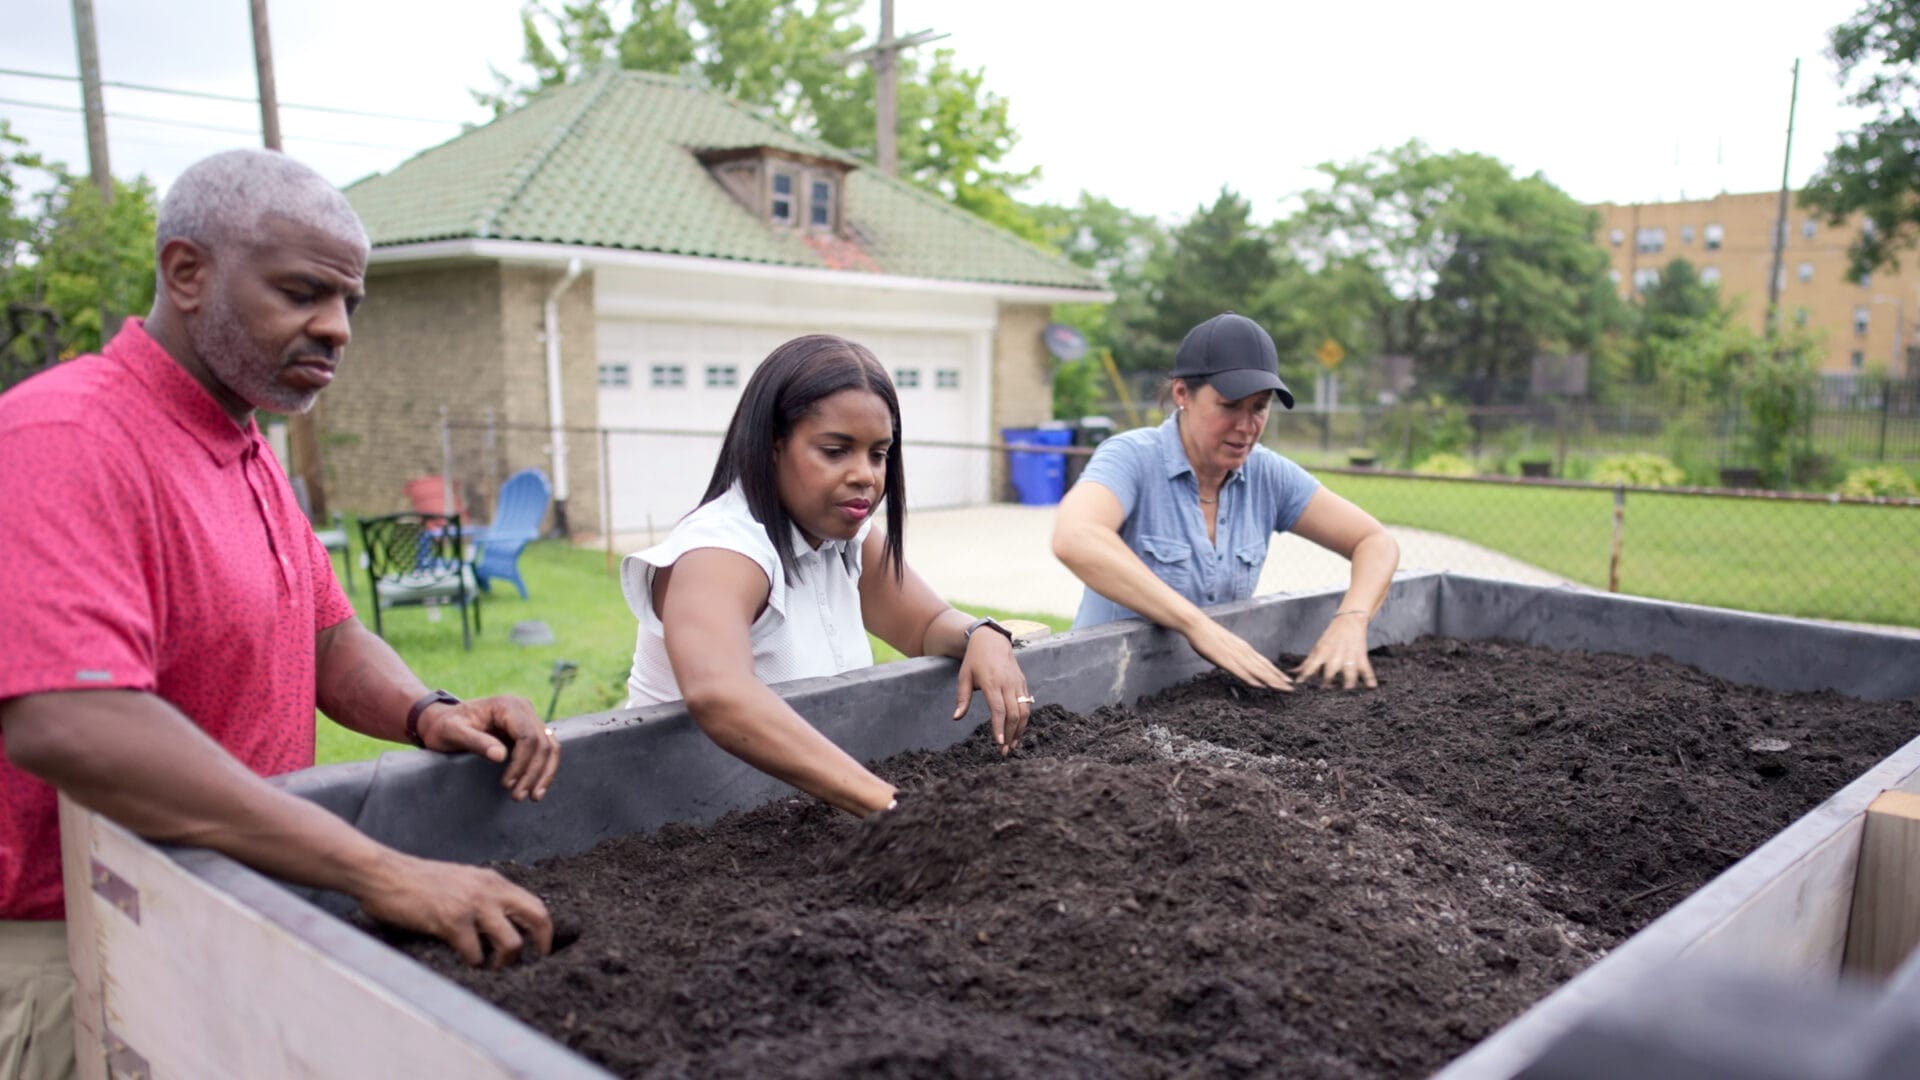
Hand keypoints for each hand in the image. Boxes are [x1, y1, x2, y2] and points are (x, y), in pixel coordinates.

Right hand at [358, 851, 552, 968]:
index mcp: (493, 881)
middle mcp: (489, 890)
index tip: (541, 949)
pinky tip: (463, 963)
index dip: (544, 931)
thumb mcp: (461, 881)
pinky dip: (472, 964)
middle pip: (537, 918)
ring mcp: (472, 905)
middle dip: (540, 946)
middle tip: (529, 963)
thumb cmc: (417, 881)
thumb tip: (501, 926)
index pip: (535, 904)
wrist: (384, 873)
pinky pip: (475, 953)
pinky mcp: (452, 921)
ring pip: (511, 943)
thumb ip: (483, 897)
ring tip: (491, 968)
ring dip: (504, 963)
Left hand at [417, 695, 559, 801]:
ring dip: (544, 773)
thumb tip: (500, 756)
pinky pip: (546, 749)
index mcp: (507, 705)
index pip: (527, 736)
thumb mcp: (452, 732)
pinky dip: (545, 769)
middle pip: (542, 743)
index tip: (507, 784)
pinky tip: (537, 787)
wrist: (442, 721)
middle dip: (533, 772)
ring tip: (533, 796)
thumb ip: (476, 742)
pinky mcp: (530, 730)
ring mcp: (529, 718)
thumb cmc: (444, 727)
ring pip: (550, 747)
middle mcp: (523, 708)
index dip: (521, 763)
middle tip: (518, 796)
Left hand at [953, 630, 1030, 754]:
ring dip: (1020, 730)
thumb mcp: (964, 677)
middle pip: (1014, 714)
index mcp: (992, 683)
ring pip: (1024, 711)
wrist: (993, 641)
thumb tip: (956, 718)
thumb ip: (962, 698)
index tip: (998, 743)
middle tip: (1004, 751)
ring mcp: (1018, 684)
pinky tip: (1018, 731)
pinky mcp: (1023, 684)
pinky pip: (1027, 705)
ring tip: (1013, 745)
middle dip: (1010, 735)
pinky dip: (1025, 720)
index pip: (998, 709)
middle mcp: (1007, 684)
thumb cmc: (975, 660)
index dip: (999, 727)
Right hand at [1185, 619, 1293, 690]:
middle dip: (1278, 679)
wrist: (1197, 625)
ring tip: (1282, 688)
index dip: (1277, 673)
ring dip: (1270, 680)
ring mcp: (1234, 655)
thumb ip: (1237, 655)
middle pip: (1264, 668)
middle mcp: (1243, 652)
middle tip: (1292, 689)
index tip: (1288, 681)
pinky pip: (1239, 671)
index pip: (1265, 663)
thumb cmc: (1210, 636)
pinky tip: (1258, 684)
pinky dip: (1250, 678)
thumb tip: (1244, 663)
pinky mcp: (1223, 659)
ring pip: (1256, 670)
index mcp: (1244, 649)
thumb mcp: (1228, 645)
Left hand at [1293, 613, 1375, 689]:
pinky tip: (1372, 686)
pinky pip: (1366, 668)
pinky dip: (1370, 677)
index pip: (1311, 666)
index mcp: (1322, 653)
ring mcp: (1349, 656)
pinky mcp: (1361, 657)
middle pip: (1331, 670)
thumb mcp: (1317, 648)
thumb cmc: (1330, 637)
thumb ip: (1307, 663)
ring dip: (1348, 681)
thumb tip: (1294, 672)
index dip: (1305, 675)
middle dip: (1328, 681)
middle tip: (1325, 692)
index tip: (1299, 684)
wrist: (1349, 621)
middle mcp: (1335, 656)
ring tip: (1348, 690)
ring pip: (1349, 670)